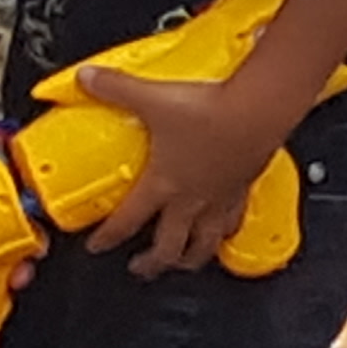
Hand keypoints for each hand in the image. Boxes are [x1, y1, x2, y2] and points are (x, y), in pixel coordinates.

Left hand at [75, 63, 293, 274]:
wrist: (259, 110)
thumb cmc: (211, 112)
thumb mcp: (153, 98)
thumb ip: (116, 88)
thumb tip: (87, 79)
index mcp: (164, 184)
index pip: (127, 221)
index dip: (107, 237)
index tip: (98, 245)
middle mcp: (192, 199)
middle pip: (169, 247)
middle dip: (152, 263)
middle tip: (141, 268)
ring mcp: (220, 198)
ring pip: (205, 244)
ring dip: (192, 258)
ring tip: (186, 262)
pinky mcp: (244, 187)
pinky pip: (234, 221)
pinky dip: (227, 232)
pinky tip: (226, 229)